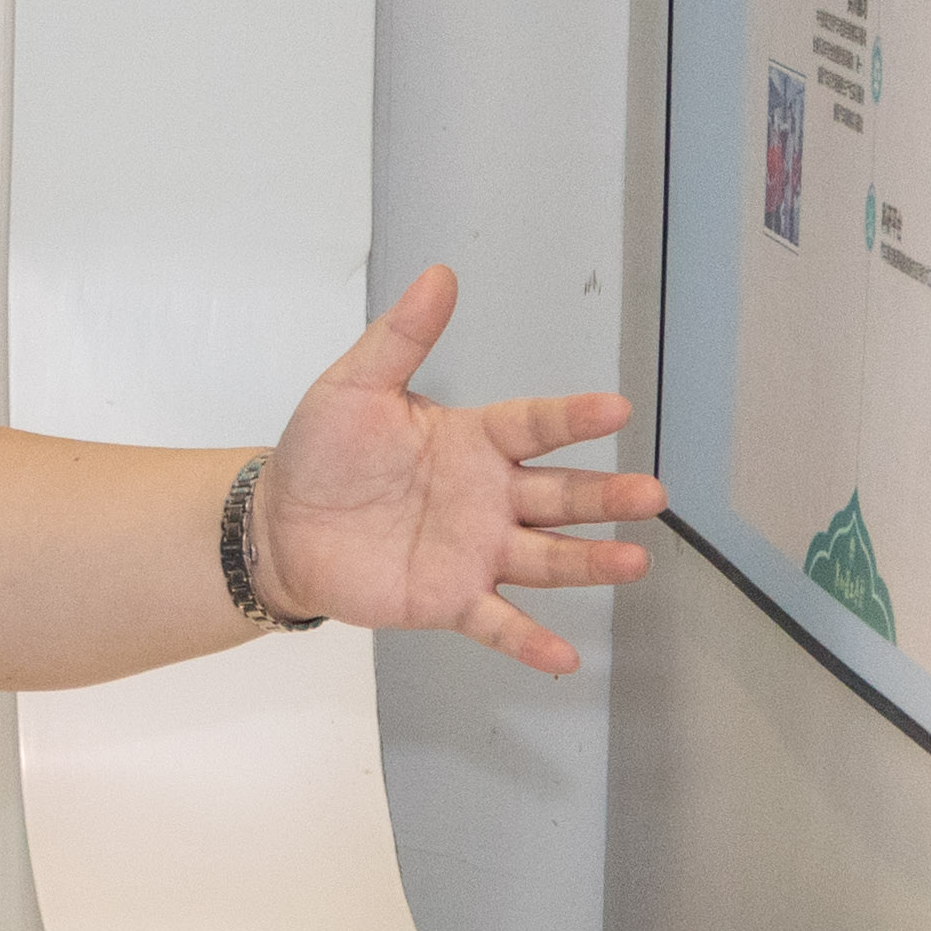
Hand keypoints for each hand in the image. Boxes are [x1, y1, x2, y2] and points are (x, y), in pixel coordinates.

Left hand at [255, 266, 658, 677]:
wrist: (280, 523)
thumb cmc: (323, 452)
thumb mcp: (355, 387)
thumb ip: (401, 337)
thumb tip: (438, 276)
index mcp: (474, 441)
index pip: (535, 426)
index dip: (572, 418)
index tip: (615, 409)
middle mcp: (491, 498)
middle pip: (561, 497)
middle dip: (606, 497)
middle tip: (650, 495)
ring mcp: (478, 552)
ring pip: (548, 559)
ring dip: (591, 563)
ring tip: (634, 561)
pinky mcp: (452, 599)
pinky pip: (498, 622)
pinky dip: (530, 642)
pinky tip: (565, 655)